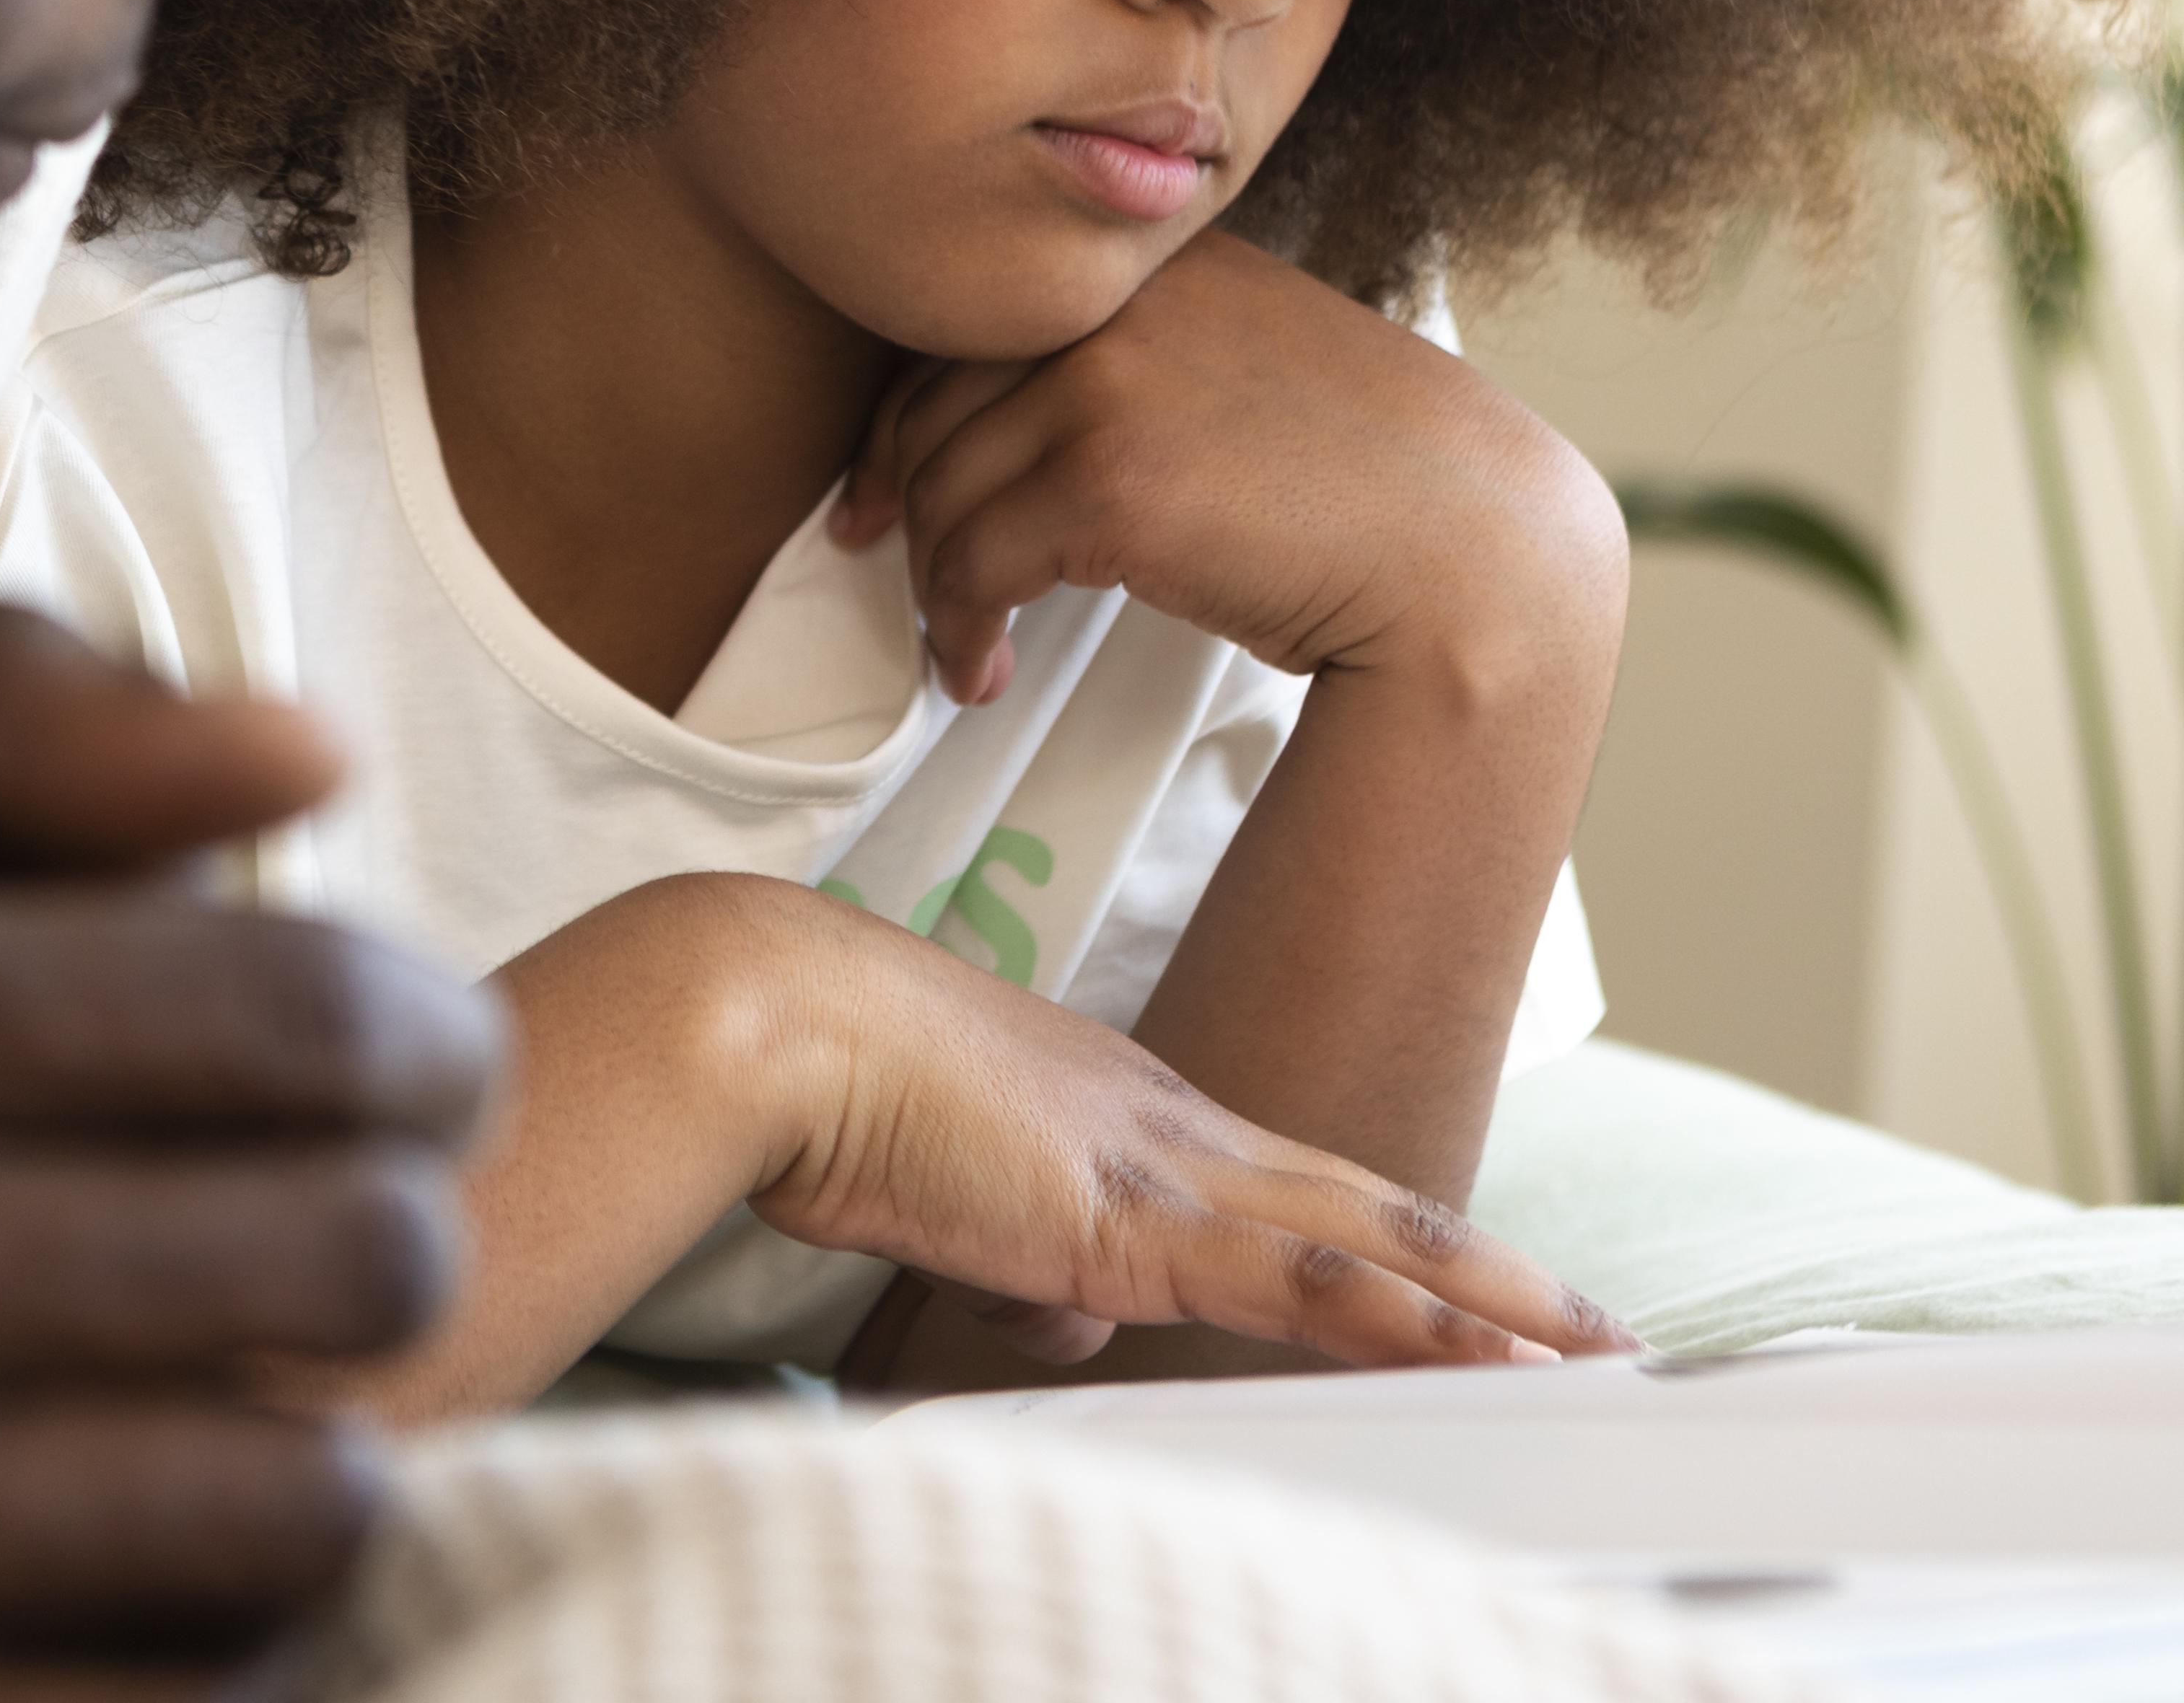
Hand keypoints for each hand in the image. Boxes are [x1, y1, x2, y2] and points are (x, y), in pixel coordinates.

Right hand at [0, 611, 500, 1699]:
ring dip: (316, 1427)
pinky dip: (216, 1635)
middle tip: (336, 1189)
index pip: (297, 1017)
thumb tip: (308, 753)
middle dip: (399, 1208)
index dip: (424, 1022)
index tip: (414, 1039)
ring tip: (235, 1368)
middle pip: (345, 1261)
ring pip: (294, 1512)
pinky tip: (144, 1542)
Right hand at [735, 881, 1628, 1369]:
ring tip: (1596, 1350)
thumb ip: (1018, 1249)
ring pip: (1369, 1239)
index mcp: (1123, 1109)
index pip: (1288, 1186)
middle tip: (1598, 1324)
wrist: (775, 1020)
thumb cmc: (824, 1083)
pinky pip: (1303, 1282)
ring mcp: (1164, 1167)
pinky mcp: (1136, 1219)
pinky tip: (1486, 1353)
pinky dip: (1406, 1320)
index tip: (1469, 1280)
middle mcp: (1168, 1124)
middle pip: (1364, 1203)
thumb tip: (1056, 1317)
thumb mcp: (941, 1183)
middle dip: (1491, 1273)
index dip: (1386, 1234)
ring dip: (1492, 1302)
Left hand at [834, 230, 1624, 707]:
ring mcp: (1106, 382)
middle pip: (934, 404)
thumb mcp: (1253, 362)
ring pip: (940, 490)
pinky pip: (971, 564)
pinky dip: (960, 629)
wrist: (1471, 557)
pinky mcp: (1107, 481)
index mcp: (1156, 259)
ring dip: (933, 584)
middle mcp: (1118, 301)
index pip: (976, 326)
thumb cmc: (1376, 484)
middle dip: (900, 500)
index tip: (881, 486)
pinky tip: (984, 671)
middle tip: (889, 565)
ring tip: (963, 645)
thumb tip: (1020, 424)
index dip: (908, 417)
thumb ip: (1148, 354)